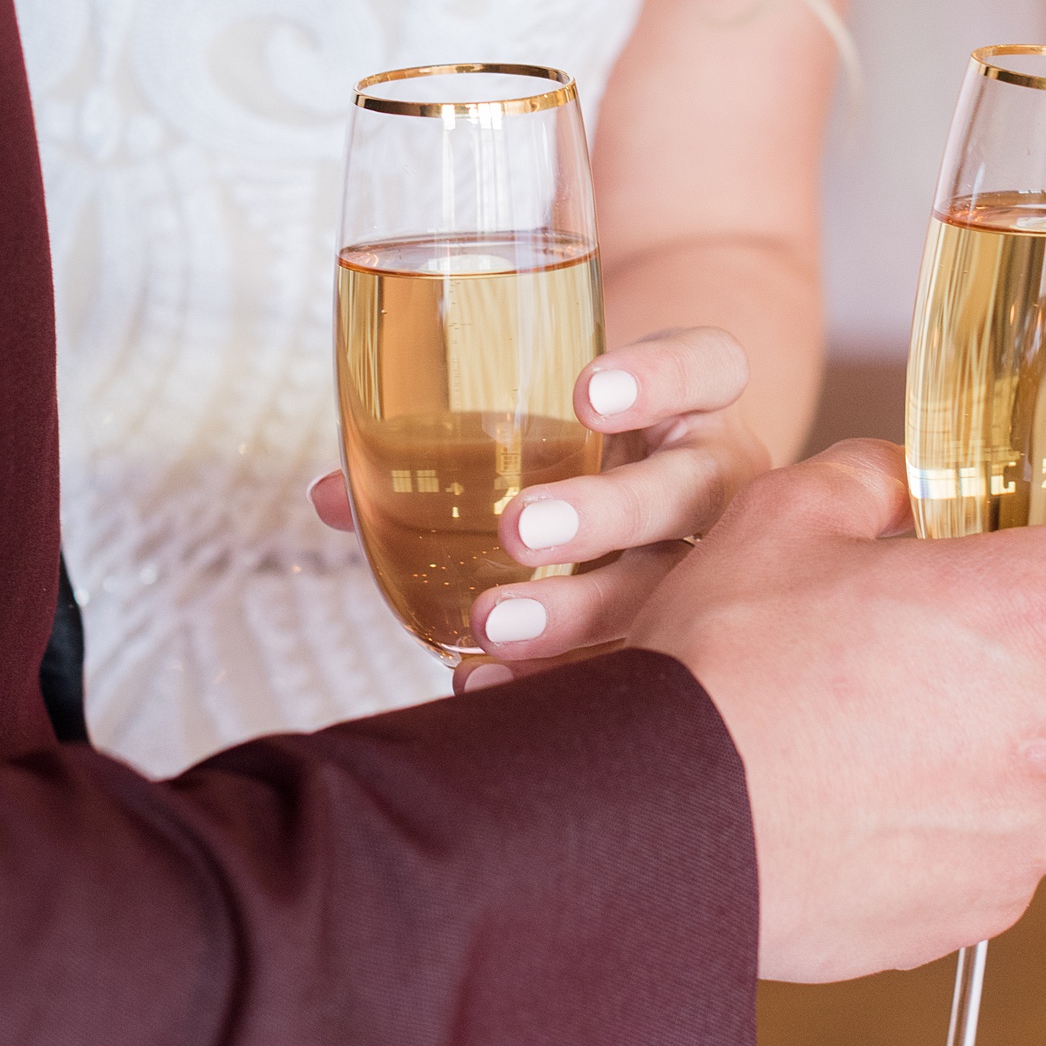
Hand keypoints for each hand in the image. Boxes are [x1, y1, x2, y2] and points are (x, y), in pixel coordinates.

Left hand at [307, 328, 769, 668]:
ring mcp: (709, 555)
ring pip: (672, 581)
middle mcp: (715, 473)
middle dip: (604, 512)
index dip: (658, 377)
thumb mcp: (532, 405)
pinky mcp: (687, 620)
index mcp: (695, 396)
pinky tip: (488, 679)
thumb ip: (440, 433)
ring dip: (581, 609)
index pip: (708, 366)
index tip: (585, 393)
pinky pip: (633, 649)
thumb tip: (329, 495)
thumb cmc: (576, 431)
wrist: (642, 472)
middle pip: (688, 489)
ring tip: (490, 623)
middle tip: (516, 531)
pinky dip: (557, 669)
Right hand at [626, 440, 1045, 985]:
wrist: (653, 823)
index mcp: (1034, 608)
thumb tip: (911, 482)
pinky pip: (999, 843)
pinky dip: (952, 816)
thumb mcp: (781, 517)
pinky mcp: (984, 903)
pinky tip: (855, 797)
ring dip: (997, 735)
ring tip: (871, 726)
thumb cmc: (719, 661)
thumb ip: (875, 482)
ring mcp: (1029, 828)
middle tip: (968, 627)